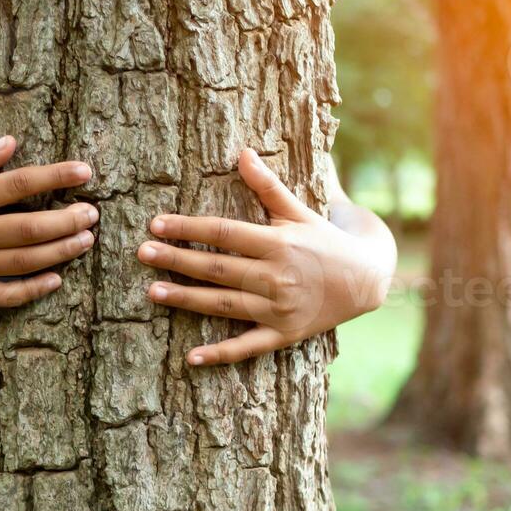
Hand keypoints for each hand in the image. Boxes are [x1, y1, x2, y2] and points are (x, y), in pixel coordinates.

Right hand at [0, 136, 97, 307]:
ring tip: (86, 240)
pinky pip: (1, 295)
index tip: (84, 171)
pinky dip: (30, 291)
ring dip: (59, 252)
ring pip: (22, 262)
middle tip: (93, 213)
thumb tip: (11, 143)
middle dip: (66, 221)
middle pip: (28, 228)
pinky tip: (56, 281)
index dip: (54, 176)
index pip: (17, 185)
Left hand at [138, 149, 392, 365]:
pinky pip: (247, 346)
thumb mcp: (300, 211)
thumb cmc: (325, 241)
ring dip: (186, 298)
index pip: (224, 233)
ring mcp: (279, 309)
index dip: (189, 228)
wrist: (368, 280)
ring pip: (223, 304)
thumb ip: (268, 187)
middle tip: (143, 253)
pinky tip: (191, 358)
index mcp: (278, 243)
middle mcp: (277, 276)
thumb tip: (242, 153)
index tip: (157, 224)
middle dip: (177, 259)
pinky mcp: (284, 334)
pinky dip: (220, 354)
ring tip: (152, 291)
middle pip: (218, 268)